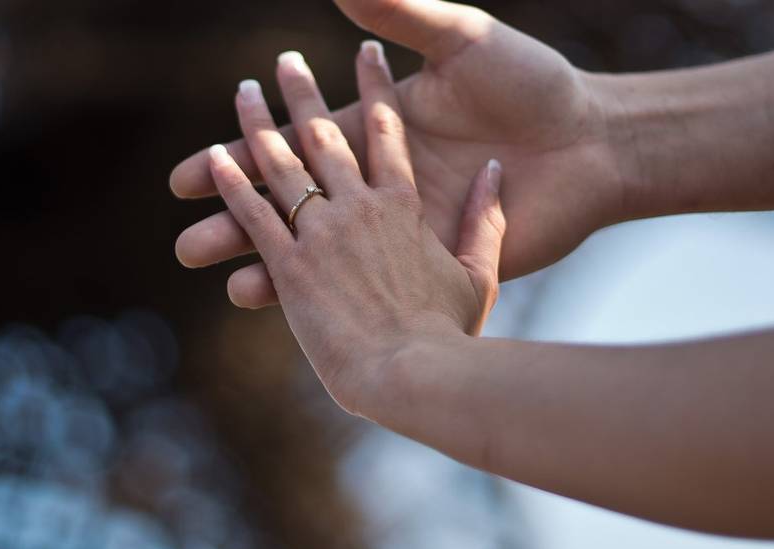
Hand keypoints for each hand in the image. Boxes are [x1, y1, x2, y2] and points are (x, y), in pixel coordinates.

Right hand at [171, 0, 623, 307]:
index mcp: (379, 128)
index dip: (246, 155)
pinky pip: (364, 277)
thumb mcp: (462, 40)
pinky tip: (271, 295)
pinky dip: (321, 287)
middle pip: (295, 200)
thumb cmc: (532, 85)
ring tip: (211, 272)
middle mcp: (380, 178)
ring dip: (264, 260)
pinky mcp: (430, 254)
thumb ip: (403, 12)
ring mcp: (402, 222)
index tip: (194, 166)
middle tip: (183, 234)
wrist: (590, 143)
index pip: (296, 144)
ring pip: (320, 244)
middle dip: (237, 216)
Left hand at [201, 45, 504, 413]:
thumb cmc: (448, 332)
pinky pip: (253, 214)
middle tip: (285, 59)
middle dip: (302, 91)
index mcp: (404, 206)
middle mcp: (359, 207)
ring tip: (242, 90)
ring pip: (281, 165)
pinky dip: (230, 183)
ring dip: (257, 123)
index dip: (375, 87)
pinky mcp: (290, 266)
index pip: (387, 131)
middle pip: (324, 135)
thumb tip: (495, 174)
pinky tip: (209, 158)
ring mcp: (321, 233)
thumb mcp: (480, 274)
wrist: (412, 374)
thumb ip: (485, 220)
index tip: (365, 51)